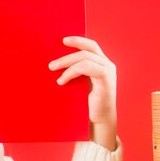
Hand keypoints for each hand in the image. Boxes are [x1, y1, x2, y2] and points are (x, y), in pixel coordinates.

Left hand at [48, 36, 116, 150]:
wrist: (97, 120)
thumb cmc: (85, 103)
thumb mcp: (78, 84)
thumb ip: (73, 72)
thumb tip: (52, 64)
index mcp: (101, 63)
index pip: (91, 46)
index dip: (78, 40)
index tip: (62, 40)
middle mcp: (107, 65)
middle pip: (86, 50)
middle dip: (66, 55)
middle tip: (51, 65)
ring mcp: (108, 71)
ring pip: (85, 58)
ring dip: (66, 63)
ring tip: (53, 71)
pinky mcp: (106, 80)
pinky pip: (87, 68)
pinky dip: (72, 72)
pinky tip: (62, 80)